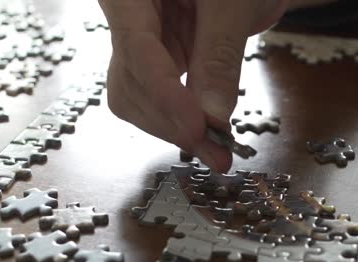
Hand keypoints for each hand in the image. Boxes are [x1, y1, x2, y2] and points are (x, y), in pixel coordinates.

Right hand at [99, 0, 288, 171]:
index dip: (164, 93)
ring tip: (215, 151)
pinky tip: (206, 137)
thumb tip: (212, 117)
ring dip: (173, 130)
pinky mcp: (156, 60)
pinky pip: (156, 99)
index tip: (196, 126)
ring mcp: (139, 41)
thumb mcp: (232, 4)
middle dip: (171, 121)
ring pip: (136, 99)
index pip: (135, 47)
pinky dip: (179, 122)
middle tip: (215, 151)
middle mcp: (125, 16)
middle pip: (131, 80)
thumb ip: (219, 56)